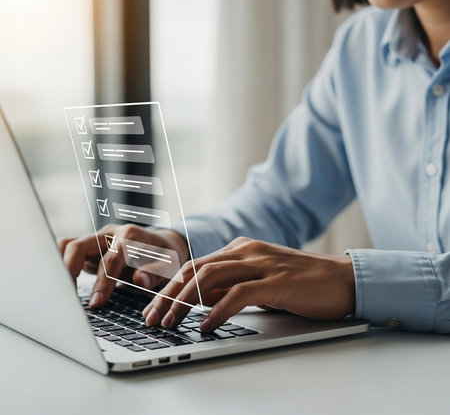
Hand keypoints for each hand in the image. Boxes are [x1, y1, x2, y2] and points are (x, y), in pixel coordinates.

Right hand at [58, 224, 189, 307]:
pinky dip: (61, 264)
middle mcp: (110, 234)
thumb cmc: (167, 256)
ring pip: (69, 245)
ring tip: (59, 293)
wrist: (163, 244)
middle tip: (67, 299)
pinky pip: (68, 251)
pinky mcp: (90, 247)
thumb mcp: (170, 265)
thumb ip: (156, 272)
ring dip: (60, 266)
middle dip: (70, 271)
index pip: (110, 259)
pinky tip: (61, 285)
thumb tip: (140, 280)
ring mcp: (98, 238)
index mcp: (131, 236)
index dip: (103, 282)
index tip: (96, 304)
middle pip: (80, 246)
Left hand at [142, 237, 354, 331]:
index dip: (171, 287)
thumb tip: (202, 301)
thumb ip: (232, 286)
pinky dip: (217, 311)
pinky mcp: (277, 281)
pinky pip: (238, 294)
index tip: (155, 308)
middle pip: (196, 270)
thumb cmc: (301, 283)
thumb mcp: (260, 281)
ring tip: (169, 323)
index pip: (195, 266)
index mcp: (241, 249)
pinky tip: (205, 326)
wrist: (342, 279)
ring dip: (184, 302)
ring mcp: (262, 264)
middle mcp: (247, 251)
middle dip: (168, 295)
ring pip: (210, 278)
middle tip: (152, 318)